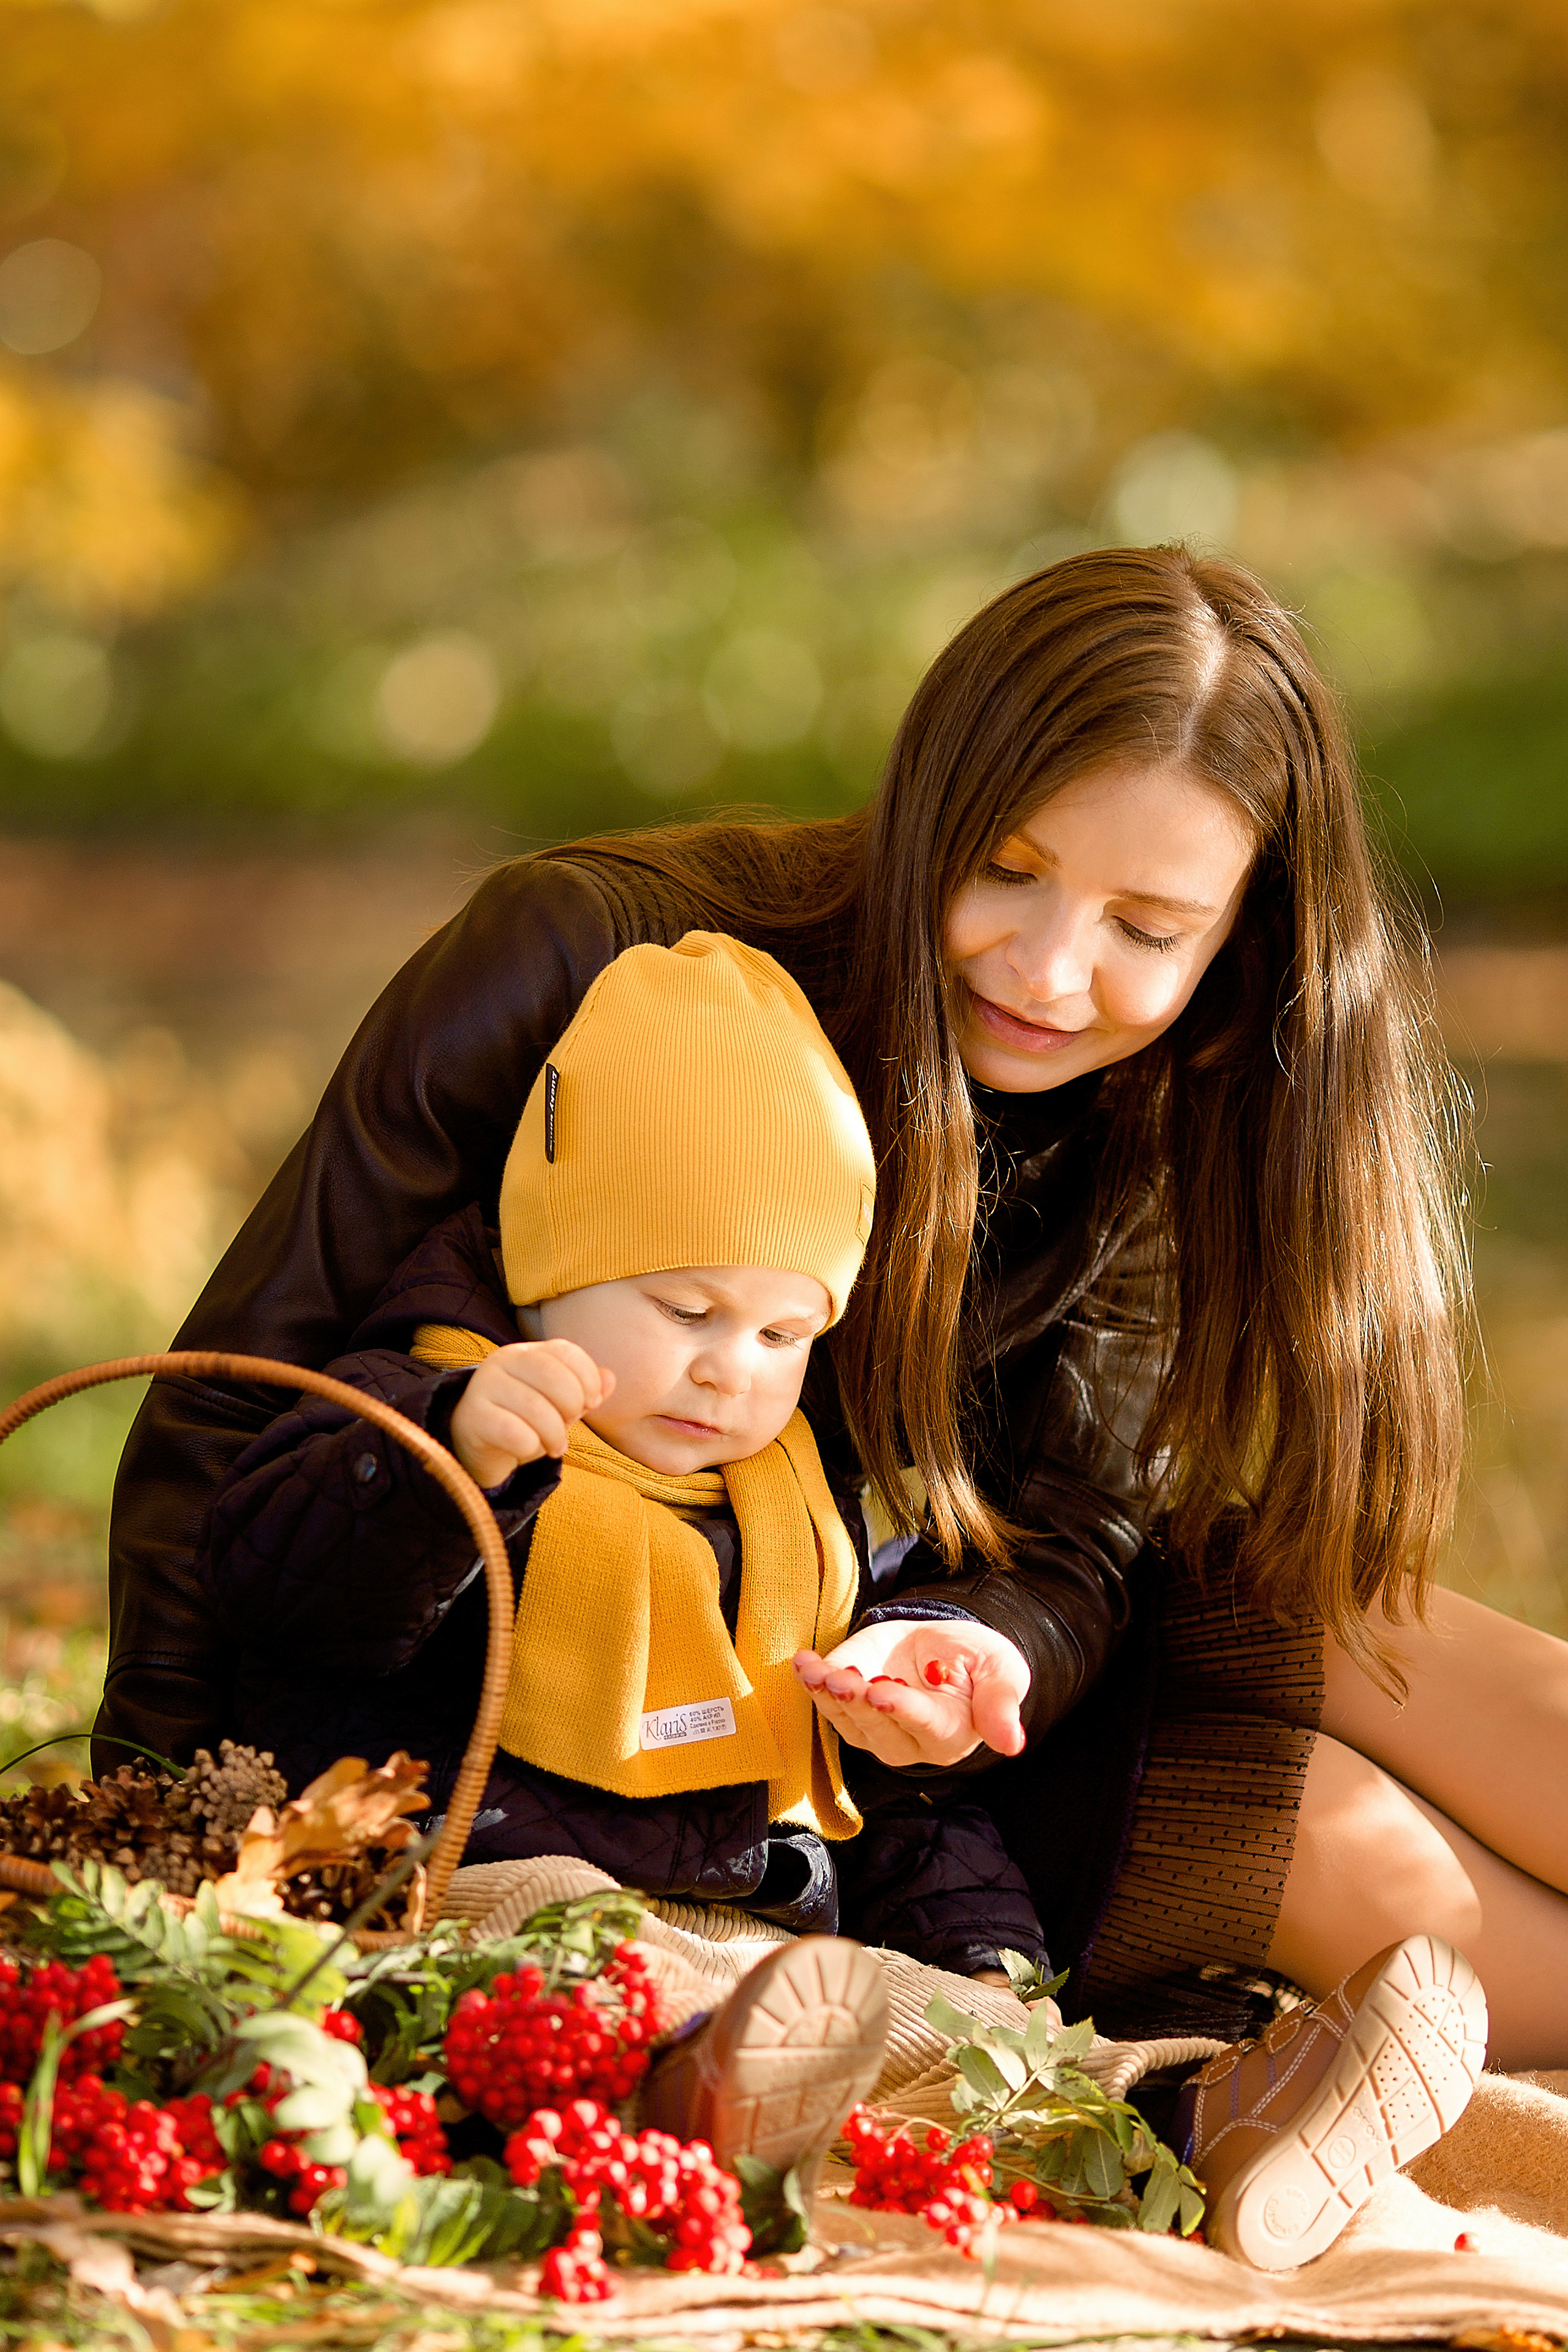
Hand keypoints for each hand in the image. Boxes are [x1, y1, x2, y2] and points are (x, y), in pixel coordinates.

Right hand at [446, 1340, 612, 1487]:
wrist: (479, 1445)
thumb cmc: (525, 1419)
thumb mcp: (559, 1404)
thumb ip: (586, 1390)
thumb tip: (610, 1379)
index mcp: (527, 1352)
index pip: (566, 1351)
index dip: (588, 1378)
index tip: (592, 1403)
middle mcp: (502, 1361)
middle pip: (553, 1376)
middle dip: (573, 1407)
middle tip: (571, 1425)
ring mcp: (483, 1387)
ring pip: (535, 1408)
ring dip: (555, 1435)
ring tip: (556, 1446)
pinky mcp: (472, 1417)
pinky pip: (514, 1433)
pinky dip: (530, 1446)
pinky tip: (527, 1449)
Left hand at [792, 1620, 1029, 1768]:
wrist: (945, 1647)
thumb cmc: (977, 1661)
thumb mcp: (1000, 1669)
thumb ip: (1001, 1702)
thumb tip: (1011, 1743)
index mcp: (951, 1733)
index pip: (925, 1725)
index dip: (903, 1709)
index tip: (882, 1691)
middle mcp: (910, 1741)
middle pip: (880, 1729)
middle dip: (859, 1703)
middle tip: (843, 1678)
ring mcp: (875, 1729)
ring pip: (848, 1721)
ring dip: (828, 1696)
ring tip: (816, 1670)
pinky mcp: (850, 1709)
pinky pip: (827, 1703)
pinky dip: (812, 1683)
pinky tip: (804, 1663)